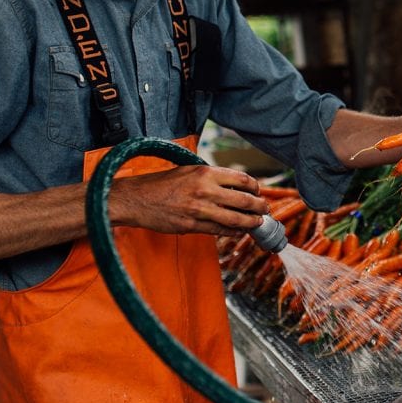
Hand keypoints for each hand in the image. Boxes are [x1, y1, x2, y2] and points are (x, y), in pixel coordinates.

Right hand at [109, 165, 267, 236]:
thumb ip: (211, 177)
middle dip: (260, 207)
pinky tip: (238, 231)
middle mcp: (205, 190)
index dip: (255, 187)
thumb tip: (235, 185)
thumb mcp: (188, 170)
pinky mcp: (192, 225)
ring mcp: (199, 209)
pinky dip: (233, 232)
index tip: (258, 191)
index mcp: (205, 173)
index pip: (242, 179)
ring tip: (257, 223)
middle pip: (244, 200)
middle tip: (265, 210)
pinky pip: (219, 231)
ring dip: (250, 222)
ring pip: (235, 219)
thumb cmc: (162, 184)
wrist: (136, 199)